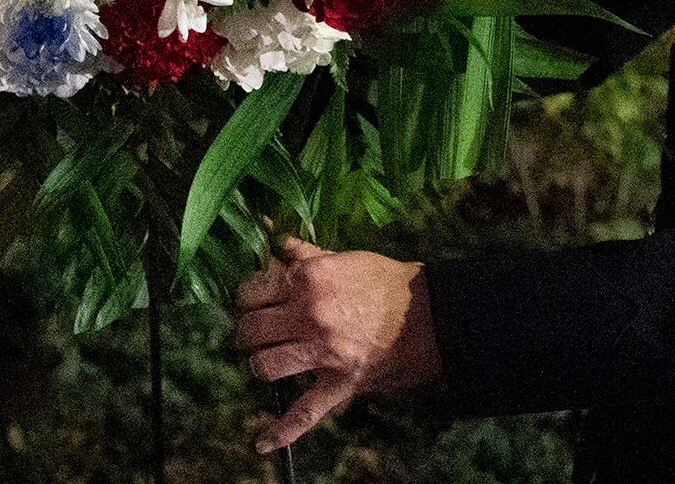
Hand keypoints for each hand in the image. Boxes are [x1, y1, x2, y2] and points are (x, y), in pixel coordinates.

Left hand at [234, 238, 441, 452]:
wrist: (426, 316)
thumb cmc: (383, 281)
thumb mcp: (342, 256)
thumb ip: (301, 250)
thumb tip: (271, 232)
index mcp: (306, 280)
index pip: (252, 291)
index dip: (249, 296)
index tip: (254, 299)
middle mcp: (308, 316)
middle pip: (251, 329)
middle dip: (248, 330)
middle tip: (257, 330)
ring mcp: (321, 353)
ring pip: (264, 365)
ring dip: (260, 363)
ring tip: (266, 358)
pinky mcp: (337, 384)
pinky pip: (304, 413)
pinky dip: (282, 432)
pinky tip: (262, 442)